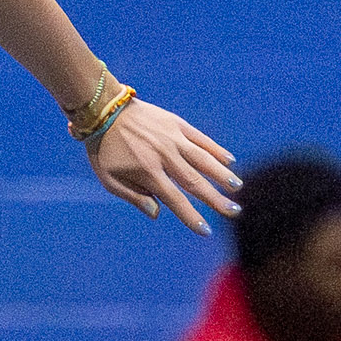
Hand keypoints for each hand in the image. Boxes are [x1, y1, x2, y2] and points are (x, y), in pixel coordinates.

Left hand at [86, 100, 239, 232]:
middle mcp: (165, 156)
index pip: (176, 200)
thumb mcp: (109, 179)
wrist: (104, 110)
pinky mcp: (177, 124)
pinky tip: (230, 161)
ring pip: (203, 159)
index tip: (206, 230)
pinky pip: (201, 139)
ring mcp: (173, 138)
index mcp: (148, 172)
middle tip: (234, 211)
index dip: (191, 217)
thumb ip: (134, 197)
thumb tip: (157, 214)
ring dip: (222, 174)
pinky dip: (216, 150)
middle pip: (195, 182)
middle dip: (216, 199)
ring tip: (236, 187)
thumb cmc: (105, 149)